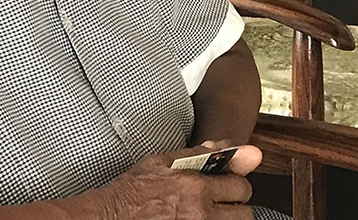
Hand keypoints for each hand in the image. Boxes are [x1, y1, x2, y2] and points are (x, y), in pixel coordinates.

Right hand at [101, 142, 263, 219]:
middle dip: (234, 205)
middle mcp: (200, 213)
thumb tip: (225, 145)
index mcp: (195, 186)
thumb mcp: (162, 162)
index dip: (234, 183)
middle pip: (244, 214)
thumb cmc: (133, 191)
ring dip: (227, 219)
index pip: (240, 186)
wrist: (113, 216)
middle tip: (220, 203)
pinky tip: (198, 219)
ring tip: (209, 213)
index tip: (227, 184)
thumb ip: (198, 154)